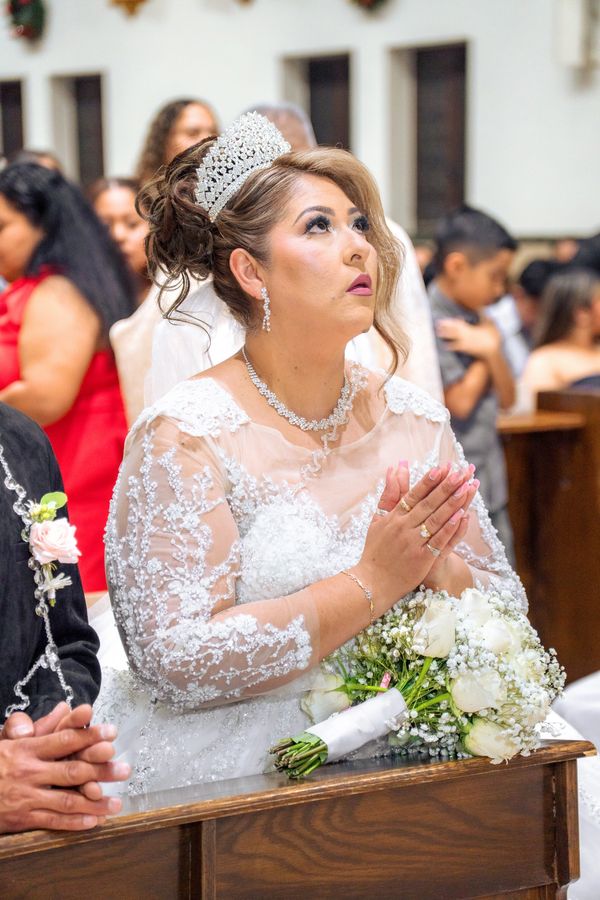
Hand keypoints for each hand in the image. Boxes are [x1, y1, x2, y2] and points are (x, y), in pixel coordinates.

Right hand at [1, 704, 129, 830]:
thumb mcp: (12, 739)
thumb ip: (42, 726)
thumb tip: (66, 707)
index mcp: (27, 749)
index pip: (64, 740)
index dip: (89, 736)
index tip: (112, 732)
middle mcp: (29, 772)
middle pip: (72, 770)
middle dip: (101, 770)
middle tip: (125, 769)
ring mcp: (27, 797)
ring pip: (67, 800)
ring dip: (94, 803)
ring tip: (116, 803)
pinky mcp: (23, 818)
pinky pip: (53, 821)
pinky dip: (74, 822)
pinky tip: (93, 821)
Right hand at [356, 463, 477, 610]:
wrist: (372, 581)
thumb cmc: (376, 549)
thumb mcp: (377, 518)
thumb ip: (388, 493)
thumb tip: (395, 468)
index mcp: (393, 517)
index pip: (414, 495)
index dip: (429, 481)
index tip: (442, 468)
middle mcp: (403, 527)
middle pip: (428, 504)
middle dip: (445, 487)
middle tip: (461, 473)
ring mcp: (413, 543)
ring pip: (435, 519)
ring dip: (452, 503)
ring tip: (466, 488)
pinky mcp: (422, 559)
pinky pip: (439, 541)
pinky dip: (449, 528)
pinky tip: (461, 516)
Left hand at [436, 317, 500, 358]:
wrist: (493, 349)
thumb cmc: (493, 336)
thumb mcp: (490, 323)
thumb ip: (483, 316)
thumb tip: (480, 307)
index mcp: (471, 328)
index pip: (458, 323)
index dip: (450, 321)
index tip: (444, 320)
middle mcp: (466, 334)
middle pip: (453, 329)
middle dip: (445, 326)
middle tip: (437, 324)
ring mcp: (466, 342)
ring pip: (453, 337)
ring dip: (445, 334)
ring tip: (438, 332)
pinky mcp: (467, 349)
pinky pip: (457, 348)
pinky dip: (451, 346)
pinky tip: (444, 346)